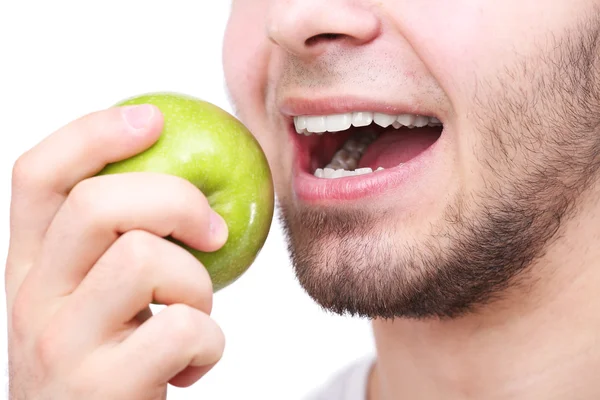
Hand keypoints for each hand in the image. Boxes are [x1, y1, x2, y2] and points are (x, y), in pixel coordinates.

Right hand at [5, 104, 228, 398]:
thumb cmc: (111, 365)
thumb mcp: (98, 300)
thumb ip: (120, 247)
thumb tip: (190, 185)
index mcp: (31, 268)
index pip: (38, 176)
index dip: (93, 134)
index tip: (153, 119)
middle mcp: (32, 299)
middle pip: (95, 203)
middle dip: (175, 200)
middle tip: (213, 230)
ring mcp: (60, 344)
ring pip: (143, 259)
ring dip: (197, 284)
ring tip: (194, 315)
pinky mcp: (102, 388)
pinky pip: (182, 329)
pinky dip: (211, 343)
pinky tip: (194, 365)